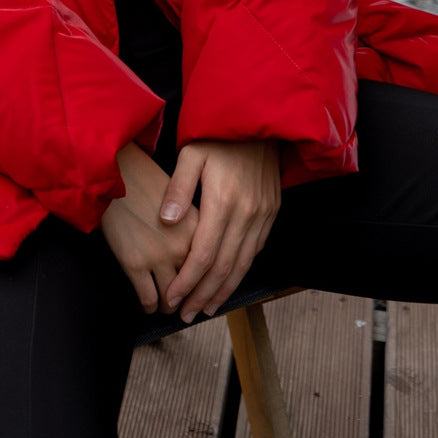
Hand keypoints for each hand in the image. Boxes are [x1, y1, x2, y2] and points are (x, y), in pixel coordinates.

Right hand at [101, 144, 197, 312]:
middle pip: (194, 288)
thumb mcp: (184, 200)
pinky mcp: (134, 263)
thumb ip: (195, 227)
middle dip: (190, 301)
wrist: (116, 173)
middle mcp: (182, 246)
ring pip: (171, 299)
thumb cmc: (147, 182)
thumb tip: (202, 252)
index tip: (205, 293)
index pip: (211, 269)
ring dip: (170, 306)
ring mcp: (157, 256)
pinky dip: (149, 306)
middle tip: (186, 306)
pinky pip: (148, 299)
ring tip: (167, 305)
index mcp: (198, 229)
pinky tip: (148, 304)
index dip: (208, 285)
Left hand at [160, 140, 280, 322]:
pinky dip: (240, 272)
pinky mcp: (270, 213)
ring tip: (203, 309)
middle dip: (203, 295)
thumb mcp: (192, 153)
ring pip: (242, 264)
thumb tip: (167, 221)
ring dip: (222, 290)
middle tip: (184, 315)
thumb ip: (179, 188)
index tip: (172, 298)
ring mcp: (262, 215)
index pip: (204, 254)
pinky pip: (254, 251)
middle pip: (224, 268)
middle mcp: (247, 214)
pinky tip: (226, 283)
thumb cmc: (219, 136)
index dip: (188, 281)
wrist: (261, 121)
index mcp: (224, 201)